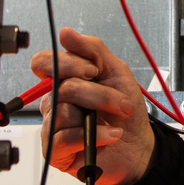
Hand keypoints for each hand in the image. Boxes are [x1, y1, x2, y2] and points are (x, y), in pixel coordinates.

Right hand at [31, 27, 154, 184]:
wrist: (140, 147)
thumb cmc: (126, 113)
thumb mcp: (116, 73)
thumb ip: (92, 50)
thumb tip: (66, 33)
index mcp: (65, 81)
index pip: (43, 63)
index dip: (66, 63)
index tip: (92, 70)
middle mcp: (55, 103)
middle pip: (59, 87)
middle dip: (96, 93)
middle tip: (119, 101)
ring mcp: (53, 127)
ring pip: (62, 111)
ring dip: (97, 114)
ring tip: (116, 121)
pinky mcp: (56, 152)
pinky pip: (64, 138)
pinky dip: (93, 136)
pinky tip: (109, 136)